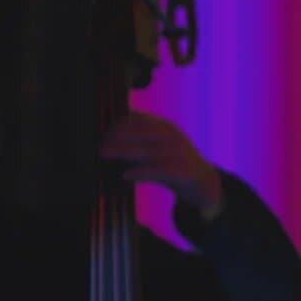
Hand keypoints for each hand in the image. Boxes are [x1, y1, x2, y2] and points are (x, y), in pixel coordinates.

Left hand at [101, 111, 223, 219]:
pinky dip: (141, 172)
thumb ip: (139, 137)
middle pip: (141, 132)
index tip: (103, 131)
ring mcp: (180, 153)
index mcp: (166, 127)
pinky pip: (159, 170)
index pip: (141, 119)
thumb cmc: (172, 162)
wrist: (203, 181)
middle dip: (117, 136)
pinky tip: (125, 175)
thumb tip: (106, 136)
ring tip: (103, 154)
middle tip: (98, 143)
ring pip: (147, 150)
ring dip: (123, 151)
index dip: (120, 124)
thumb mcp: (158, 144)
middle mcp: (173, 137)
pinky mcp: (184, 171)